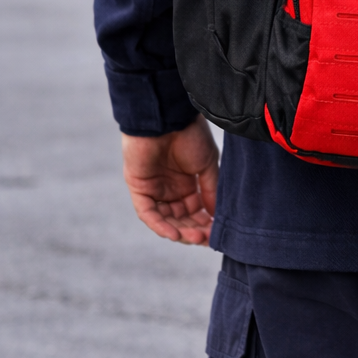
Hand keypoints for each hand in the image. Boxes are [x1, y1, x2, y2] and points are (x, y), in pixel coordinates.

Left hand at [121, 115, 219, 244]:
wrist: (169, 118)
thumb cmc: (190, 135)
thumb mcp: (207, 165)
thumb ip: (210, 191)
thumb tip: (217, 216)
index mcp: (186, 183)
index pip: (196, 211)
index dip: (206, 224)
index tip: (218, 234)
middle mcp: (170, 189)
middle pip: (181, 219)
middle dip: (194, 230)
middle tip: (207, 239)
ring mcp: (154, 190)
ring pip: (166, 220)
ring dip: (180, 231)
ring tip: (195, 238)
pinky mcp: (139, 189)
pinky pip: (149, 214)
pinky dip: (161, 226)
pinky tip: (175, 234)